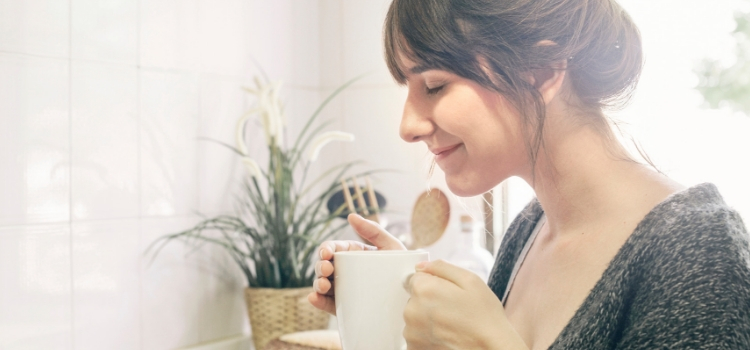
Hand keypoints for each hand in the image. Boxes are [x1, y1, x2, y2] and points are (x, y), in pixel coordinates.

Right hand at [307, 213, 406, 314]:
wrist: (412, 296)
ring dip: (317, 284)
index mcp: (353, 254)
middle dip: (320, 267)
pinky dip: (318, 301)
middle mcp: (344, 271)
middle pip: (325, 266)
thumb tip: (351, 216)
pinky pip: (328, 304)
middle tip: (326, 269)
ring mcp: (343, 289)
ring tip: (324, 286)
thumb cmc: (402, 267)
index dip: (325, 249)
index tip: (326, 253)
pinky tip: (314, 298)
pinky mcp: (344, 307)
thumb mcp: (391, 246)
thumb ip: (374, 230)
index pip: (333, 249)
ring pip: (323, 285)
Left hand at [403, 260, 528, 349]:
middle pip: (414, 298)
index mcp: (424, 289)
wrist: (491, 349)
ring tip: (450, 325)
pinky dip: (428, 335)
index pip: (415, 278)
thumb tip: (421, 266)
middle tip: (452, 310)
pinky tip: (445, 336)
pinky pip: (417, 335)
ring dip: (427, 320)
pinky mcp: (414, 348)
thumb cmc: (484, 317)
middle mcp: (412, 310)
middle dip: (429, 301)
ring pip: (415, 317)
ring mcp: (411, 332)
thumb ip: (441, 268)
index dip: (432, 284)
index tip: (446, 293)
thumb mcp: (470, 281)